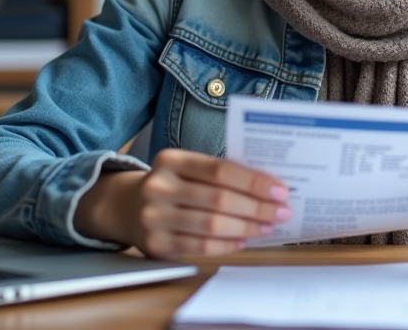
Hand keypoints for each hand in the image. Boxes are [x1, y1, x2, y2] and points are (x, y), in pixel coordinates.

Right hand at [74, 149, 291, 257]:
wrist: (126, 206)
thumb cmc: (172, 185)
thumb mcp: (187, 169)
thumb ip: (219, 173)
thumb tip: (268, 187)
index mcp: (171, 160)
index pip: (220, 170)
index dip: (254, 181)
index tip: (280, 190)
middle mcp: (158, 187)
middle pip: (219, 199)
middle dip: (257, 208)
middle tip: (282, 212)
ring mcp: (154, 217)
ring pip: (212, 226)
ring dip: (247, 228)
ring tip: (268, 227)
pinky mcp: (156, 244)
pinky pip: (200, 247)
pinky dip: (227, 244)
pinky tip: (244, 240)